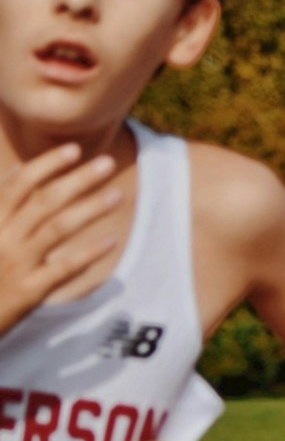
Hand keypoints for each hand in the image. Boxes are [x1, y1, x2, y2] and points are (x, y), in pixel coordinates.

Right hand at [0, 144, 119, 332]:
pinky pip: (63, 268)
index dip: (46, 164)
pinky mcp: (29, 291)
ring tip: (117, 195)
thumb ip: (2, 207)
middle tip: (107, 163)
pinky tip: (111, 240)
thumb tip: (16, 170)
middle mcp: (2, 237)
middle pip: (44, 201)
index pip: (18, 184)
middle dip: (77, 179)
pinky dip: (88, 253)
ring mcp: (17, 264)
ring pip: (57, 229)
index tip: (73, 149)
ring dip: (90, 209)